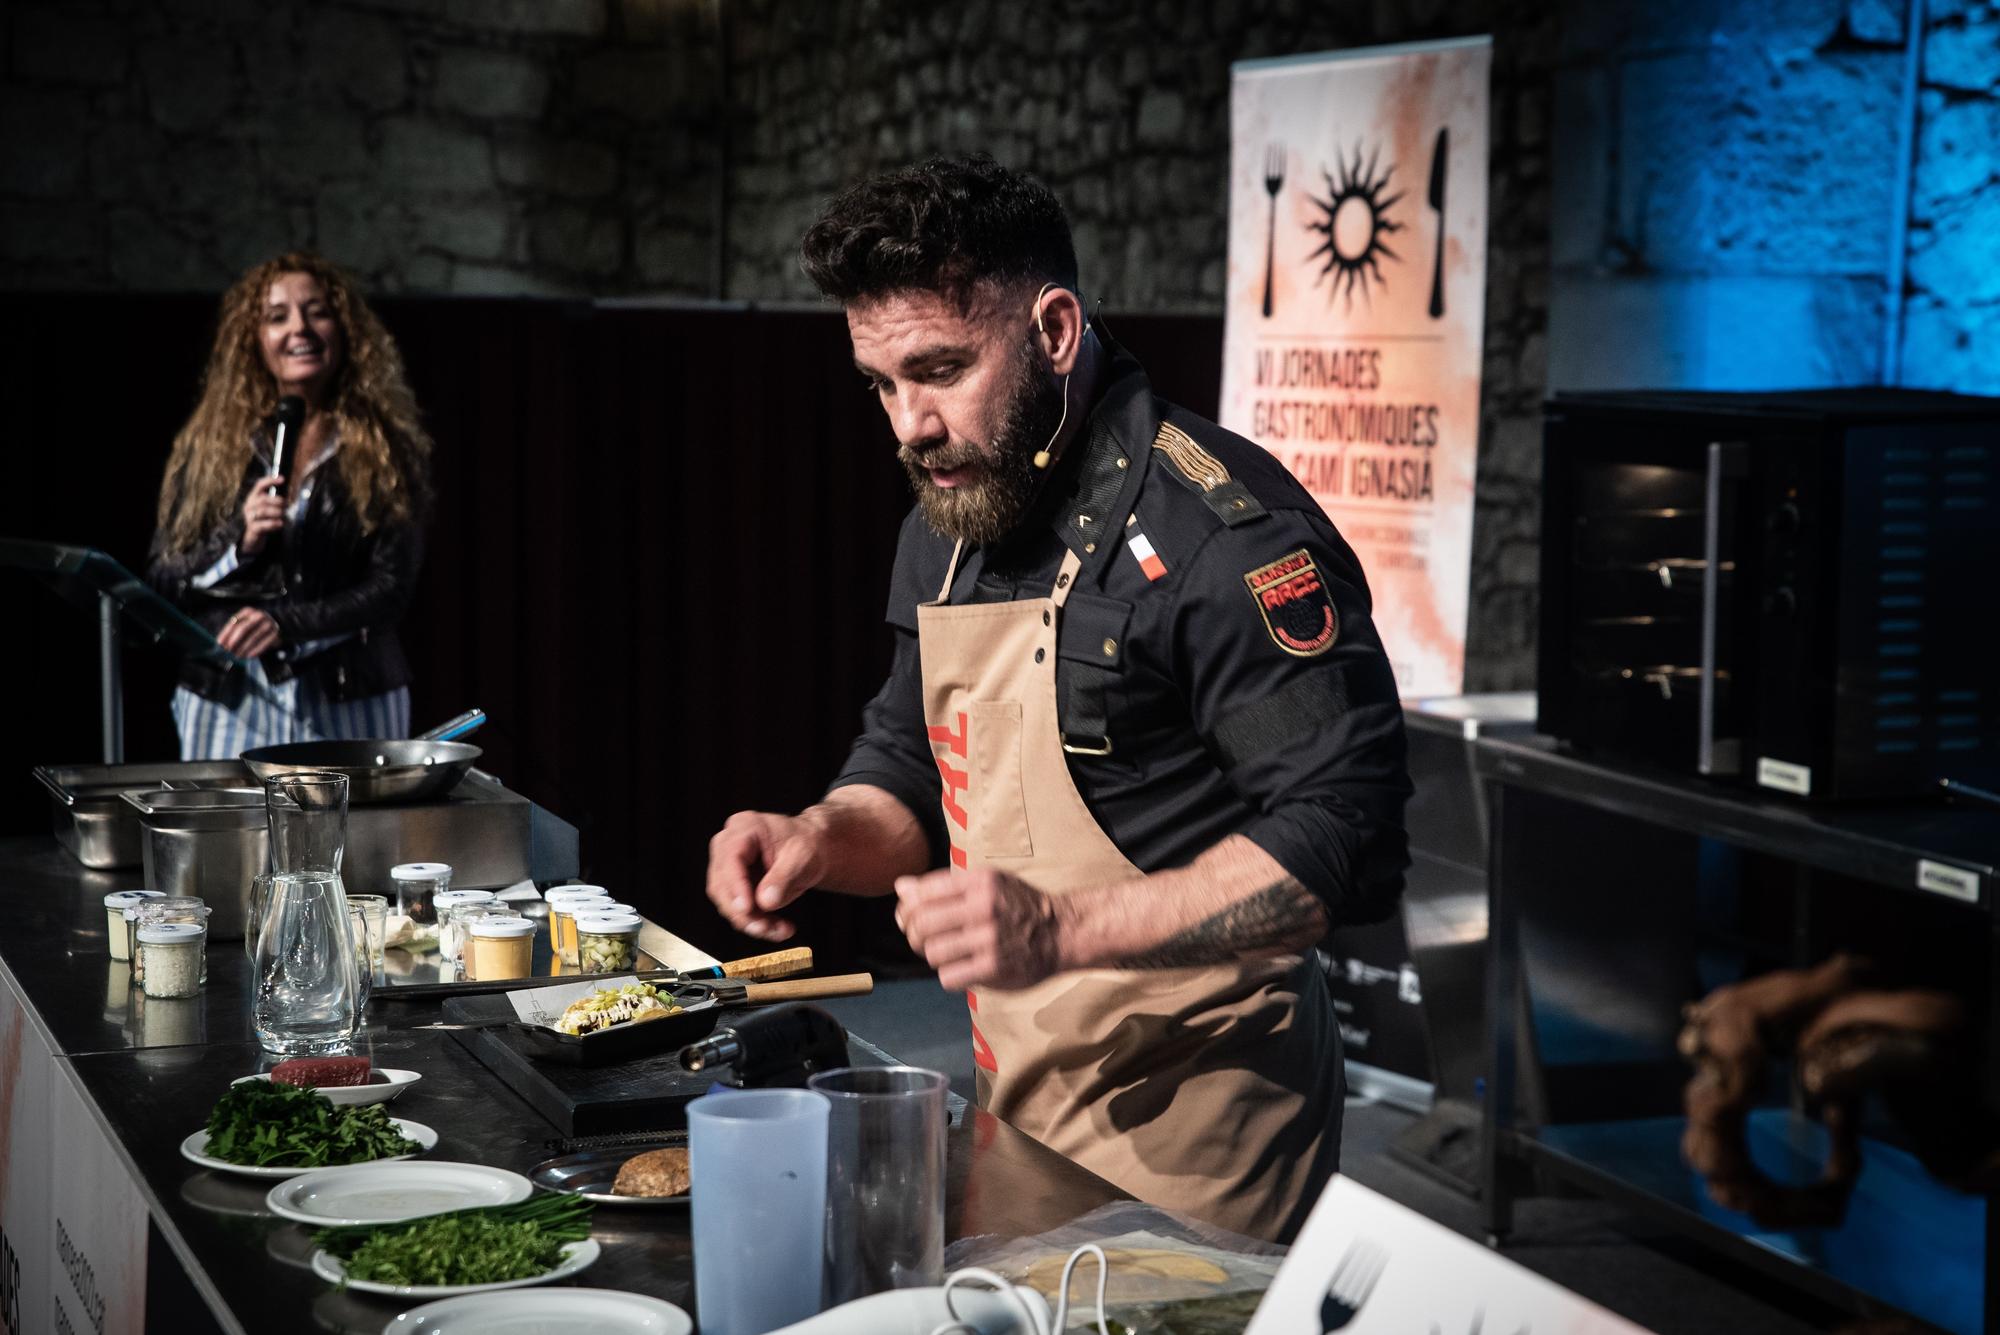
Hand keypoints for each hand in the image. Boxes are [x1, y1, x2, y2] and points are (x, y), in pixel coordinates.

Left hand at [217, 607, 280, 658]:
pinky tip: (249, 656)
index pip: (234, 622)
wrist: (278, 627)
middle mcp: (259, 615)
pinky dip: (256, 650)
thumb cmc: (255, 629)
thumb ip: (234, 632)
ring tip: (237, 656)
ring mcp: (269, 623)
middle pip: (243, 628)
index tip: (220, 644)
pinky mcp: (276, 633)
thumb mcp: (245, 625)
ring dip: (244, 647)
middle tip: (228, 650)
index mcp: (248, 611)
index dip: (226, 634)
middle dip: (234, 641)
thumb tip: (221, 645)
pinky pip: (264, 642)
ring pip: (254, 636)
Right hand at [239, 476, 285, 555]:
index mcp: (253, 497)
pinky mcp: (253, 528)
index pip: (259, 485)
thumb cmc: (265, 519)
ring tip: (284, 514)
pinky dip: (273, 524)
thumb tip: (292, 492)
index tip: (282, 479)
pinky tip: (280, 523)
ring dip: (276, 512)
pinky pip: (263, 525)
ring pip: (263, 511)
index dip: (270, 481)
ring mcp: (249, 517)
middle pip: (263, 499)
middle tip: (287, 504)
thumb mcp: (270, 508)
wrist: (255, 537)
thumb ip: (277, 500)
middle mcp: (249, 506)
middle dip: (277, 500)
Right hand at [705, 811, 829, 942]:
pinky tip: (776, 928)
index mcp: (745, 827)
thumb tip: (765, 902)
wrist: (812, 849)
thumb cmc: (807, 845)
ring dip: (750, 921)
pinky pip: (736, 908)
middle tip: (765, 927)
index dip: (736, 885)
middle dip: (743, 911)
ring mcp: (728, 865)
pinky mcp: (733, 884)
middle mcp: (729, 844)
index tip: (747, 908)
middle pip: (722, 883)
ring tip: (778, 929)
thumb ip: (784, 877)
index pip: (731, 858)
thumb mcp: (803, 858)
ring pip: (726, 900)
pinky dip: (755, 921)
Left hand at [894, 867, 1060, 990]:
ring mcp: (989, 939)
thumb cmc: (1017, 906)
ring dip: (933, 956)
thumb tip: (900, 887)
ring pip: (933, 952)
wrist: (1060, 932)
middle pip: (922, 924)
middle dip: (913, 935)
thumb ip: (944, 885)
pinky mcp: (994, 969)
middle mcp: (984, 907)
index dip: (907, 908)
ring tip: (947, 954)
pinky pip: (949, 977)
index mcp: (979, 882)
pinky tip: (962, 968)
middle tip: (921, 940)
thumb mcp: (986, 883)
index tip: (909, 917)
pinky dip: (949, 975)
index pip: (922, 893)